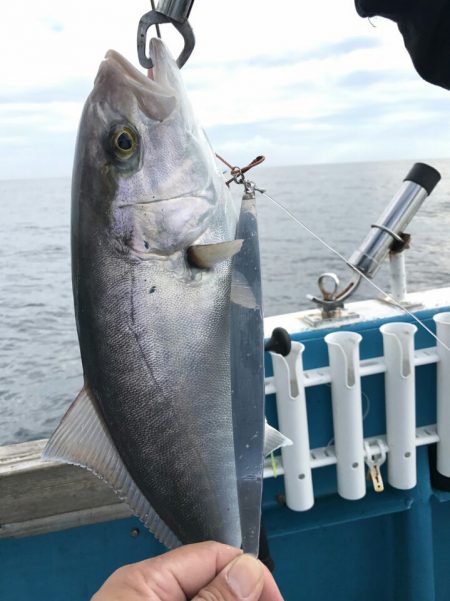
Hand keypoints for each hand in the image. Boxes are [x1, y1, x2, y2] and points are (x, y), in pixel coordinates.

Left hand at [92, 541, 283, 600]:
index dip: (250, 574)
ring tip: (261, 598)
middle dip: (245, 593)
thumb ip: (213, 599)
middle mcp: (147, 591)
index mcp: (145, 579)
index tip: (275, 599)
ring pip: (207, 594)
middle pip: (214, 578)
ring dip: (235, 599)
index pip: (213, 554)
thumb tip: (249, 569)